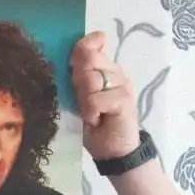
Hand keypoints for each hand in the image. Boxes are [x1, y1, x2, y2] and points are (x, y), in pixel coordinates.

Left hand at [71, 31, 139, 160]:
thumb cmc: (96, 125)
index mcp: (105, 69)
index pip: (93, 44)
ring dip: (84, 100)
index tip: (76, 65)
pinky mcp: (124, 99)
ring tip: (92, 113)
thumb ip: (79, 79)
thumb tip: (70, 59)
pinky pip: (96, 100)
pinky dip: (91, 113)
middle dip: (79, 81)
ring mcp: (122, 84)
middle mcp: (116, 72)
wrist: (114, 150)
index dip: (83, 48)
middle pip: (88, 60)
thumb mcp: (82, 99)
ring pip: (91, 81)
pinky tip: (98, 120)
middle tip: (85, 101)